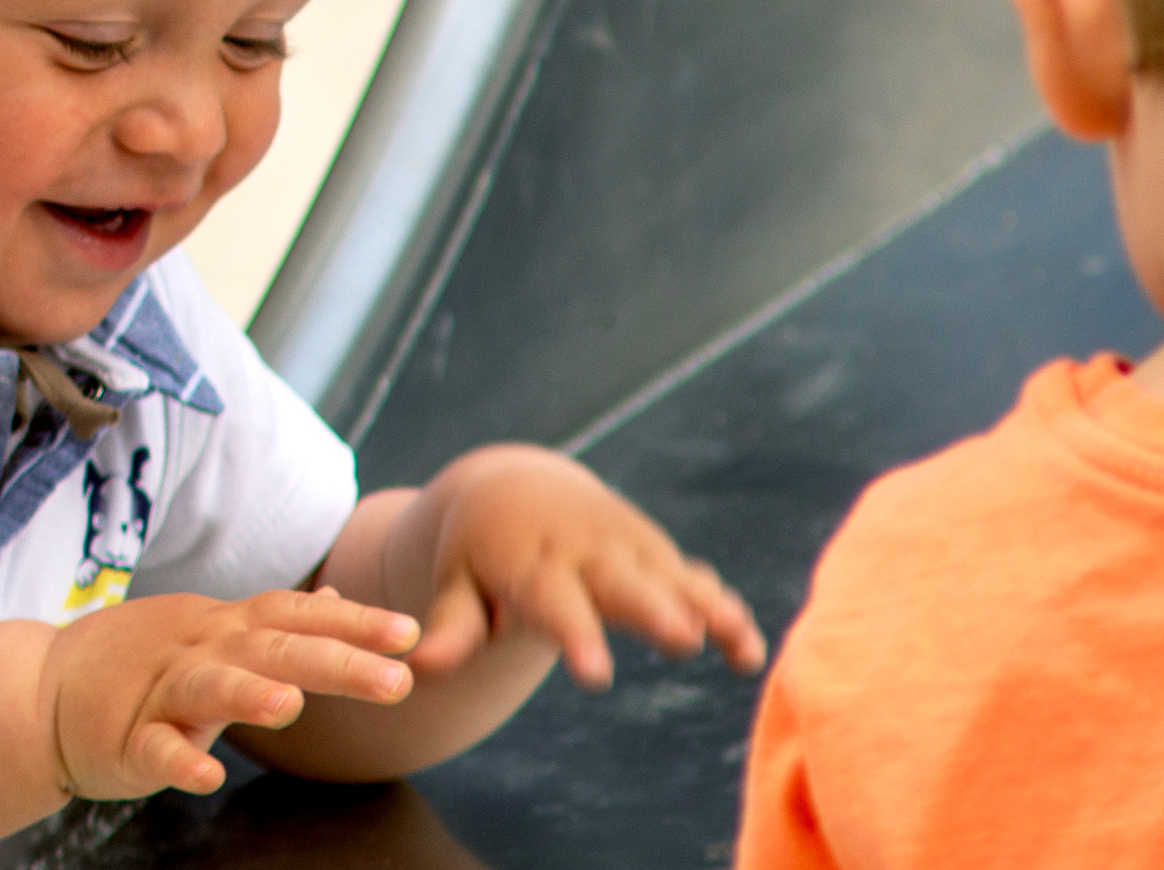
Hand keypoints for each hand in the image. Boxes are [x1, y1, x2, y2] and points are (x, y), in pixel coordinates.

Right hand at [39, 587, 420, 798]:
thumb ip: (275, 621)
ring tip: (291, 708)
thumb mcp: (212, 628)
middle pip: (272, 648)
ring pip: (208, 686)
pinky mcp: (125, 737)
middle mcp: (198, 648)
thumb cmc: (141, 659)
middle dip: (336, 661)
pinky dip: (179, 759)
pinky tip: (208, 774)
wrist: (43, 686)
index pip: (296, 614)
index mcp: (224, 625)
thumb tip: (338, 602)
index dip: (354, 622)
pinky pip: (154, 747)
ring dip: (249, 694)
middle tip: (397, 679)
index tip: (411, 634)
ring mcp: (159, 690)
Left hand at [399, 446, 765, 689]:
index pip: (553, 600)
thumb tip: (414, 668)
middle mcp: (584, 549)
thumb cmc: (477, 552)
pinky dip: (722, 609)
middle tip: (682, 639)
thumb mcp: (455, 583)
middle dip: (652, 609)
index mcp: (529, 560)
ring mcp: (625, 546)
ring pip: (671, 577)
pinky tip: (749, 652)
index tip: (595, 676)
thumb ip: (449, 627)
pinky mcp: (653, 551)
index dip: (576, 636)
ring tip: (739, 646)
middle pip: (622, 582)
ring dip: (707, 608)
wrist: (513, 487)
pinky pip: (694, 579)